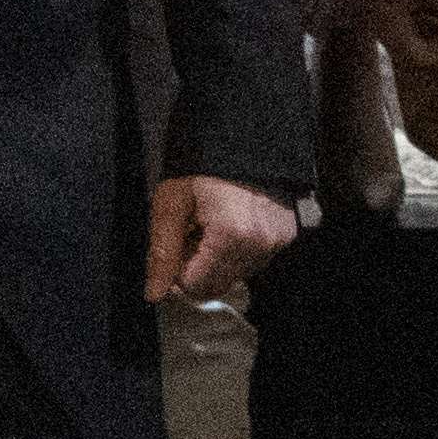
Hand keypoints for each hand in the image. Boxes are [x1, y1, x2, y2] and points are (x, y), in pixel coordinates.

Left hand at [149, 175, 296, 306]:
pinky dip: (234, 253)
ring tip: (209, 228)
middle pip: (215, 285)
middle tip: (190, 234)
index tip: (176, 243)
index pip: (194, 284)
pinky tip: (227, 228)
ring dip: (215, 261)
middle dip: (196, 266)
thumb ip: (162, 250)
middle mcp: (258, 245)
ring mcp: (275, 244)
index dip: (176, 268)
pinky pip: (250, 263)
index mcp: (231, 234)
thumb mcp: (172, 201)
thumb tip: (154, 292)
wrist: (243, 146)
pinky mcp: (283, 240)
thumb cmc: (205, 168)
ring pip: (233, 277)